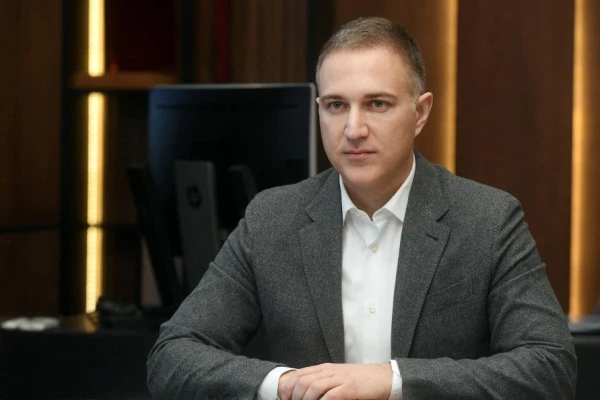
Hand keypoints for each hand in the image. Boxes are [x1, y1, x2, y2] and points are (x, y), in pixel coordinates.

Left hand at [277, 363, 391, 399]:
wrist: (384, 378)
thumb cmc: (361, 381)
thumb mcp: (338, 378)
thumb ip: (324, 382)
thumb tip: (307, 394)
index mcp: (325, 368)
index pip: (299, 374)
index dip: (288, 388)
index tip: (285, 399)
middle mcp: (330, 371)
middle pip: (303, 381)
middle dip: (294, 396)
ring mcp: (339, 378)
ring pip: (313, 387)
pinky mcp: (349, 388)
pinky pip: (330, 396)